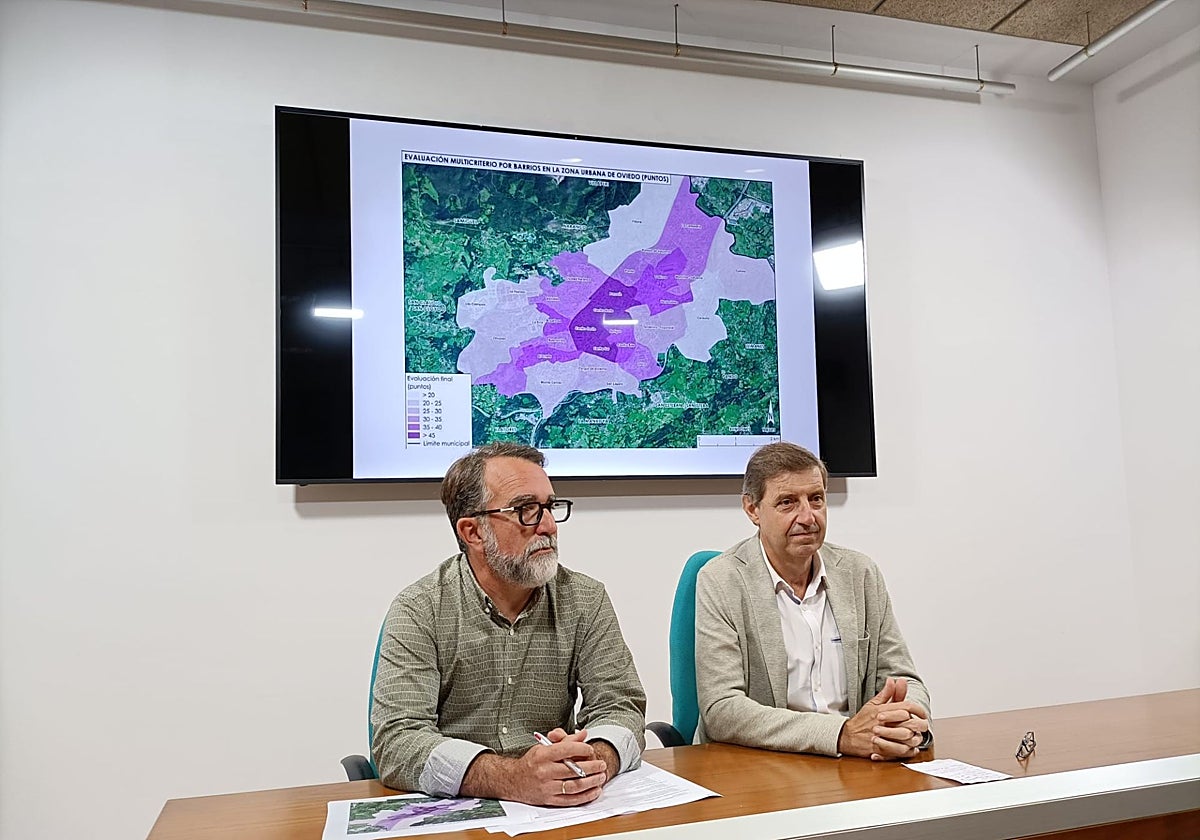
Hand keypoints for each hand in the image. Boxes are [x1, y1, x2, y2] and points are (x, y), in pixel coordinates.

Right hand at [460, 729, 606, 806]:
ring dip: (591, 782)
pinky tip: (594, 791)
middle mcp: (544, 771)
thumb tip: (583, 735)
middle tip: (601, 764)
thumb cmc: (531, 763)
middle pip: (573, 769)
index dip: (582, 749)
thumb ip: (566, 740)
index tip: (591, 750)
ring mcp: (546, 787)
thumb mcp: (545, 747)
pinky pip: (570, 800)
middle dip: (592, 767)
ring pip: (574, 786)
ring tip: (601, 777)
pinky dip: (585, 796)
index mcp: (543, 755)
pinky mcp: (549, 799)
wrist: (512, 780)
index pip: (567, 750)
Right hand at [837, 677, 929, 760]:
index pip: (906, 706)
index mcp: (882, 710)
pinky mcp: (881, 749)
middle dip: (919, 724)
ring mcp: (882, 736)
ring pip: (907, 738)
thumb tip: (893, 680)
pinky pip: (900, 751)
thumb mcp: (873, 704)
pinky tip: (912, 747)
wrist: (847, 736)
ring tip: (917, 736)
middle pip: (909, 722)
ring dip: (915, 738)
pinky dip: (909, 750)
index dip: (918, 710)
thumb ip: (886, 693)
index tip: (922, 714)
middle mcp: (882, 723)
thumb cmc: (862, 720)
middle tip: (922, 726)